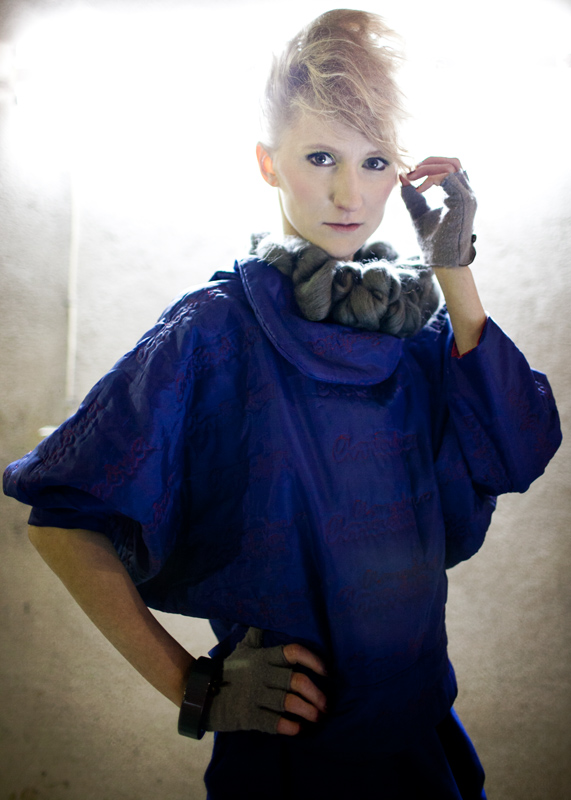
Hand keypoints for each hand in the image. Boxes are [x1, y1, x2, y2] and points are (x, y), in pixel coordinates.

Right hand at [204, 627, 327, 735]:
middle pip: (296, 680)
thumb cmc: (228, 670)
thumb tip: (263, 619)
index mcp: (263, 657)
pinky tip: (298, 729)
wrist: (200, 693)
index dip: (313, 660)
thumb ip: (257, 636)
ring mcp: (255, 695)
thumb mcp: (243, 649)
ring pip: (289, 702)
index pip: (293, 652)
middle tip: (326, 704)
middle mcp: (262, 674)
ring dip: (308, 711)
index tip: (326, 671)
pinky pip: (274, 722)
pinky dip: (289, 726)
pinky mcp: (248, 715)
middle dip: (316, 694)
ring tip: (317, 717)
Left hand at [399, 157, 476, 267]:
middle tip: (411, 173)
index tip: (410, 176)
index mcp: (458, 194)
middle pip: (453, 161)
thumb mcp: (418, 213)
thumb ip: (411, 195)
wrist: (442, 261)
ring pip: (452, 166)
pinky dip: (431, 178)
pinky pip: (449, 177)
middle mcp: (466, 193)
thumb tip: (402, 177)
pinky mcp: (464, 202)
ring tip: (412, 178)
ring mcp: (468, 196)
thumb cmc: (433, 242)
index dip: (429, 166)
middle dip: (429, 162)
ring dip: (429, 168)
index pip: (449, 167)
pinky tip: (419, 190)